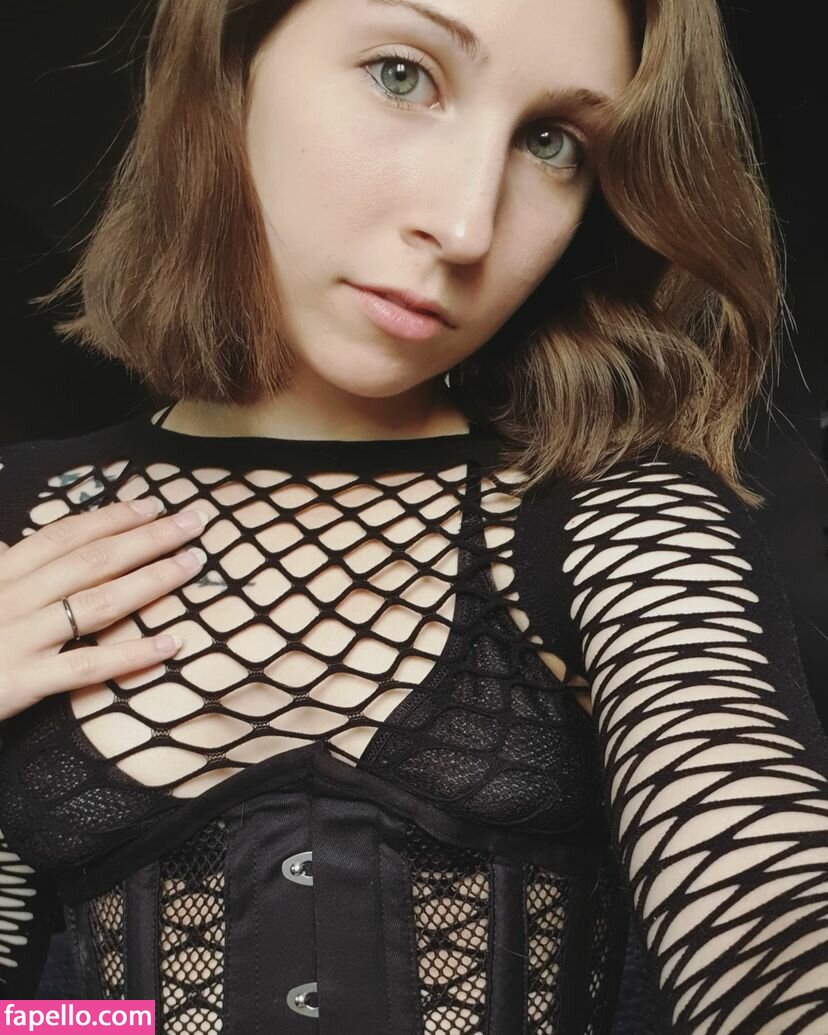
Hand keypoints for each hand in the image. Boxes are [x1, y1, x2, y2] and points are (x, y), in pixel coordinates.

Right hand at [0, 497, 208, 721]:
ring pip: (98, 602)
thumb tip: (8, 541)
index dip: (111, 517)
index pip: (64, 535)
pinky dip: (133, 655)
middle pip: (92, 559)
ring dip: (152, 580)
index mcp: (1, 573)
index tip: (152, 506)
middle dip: (147, 538)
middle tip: (193, 524)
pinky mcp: (22, 682)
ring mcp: (19, 638)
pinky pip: (89, 667)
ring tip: (192, 565)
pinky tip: (172, 643)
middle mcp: (12, 597)